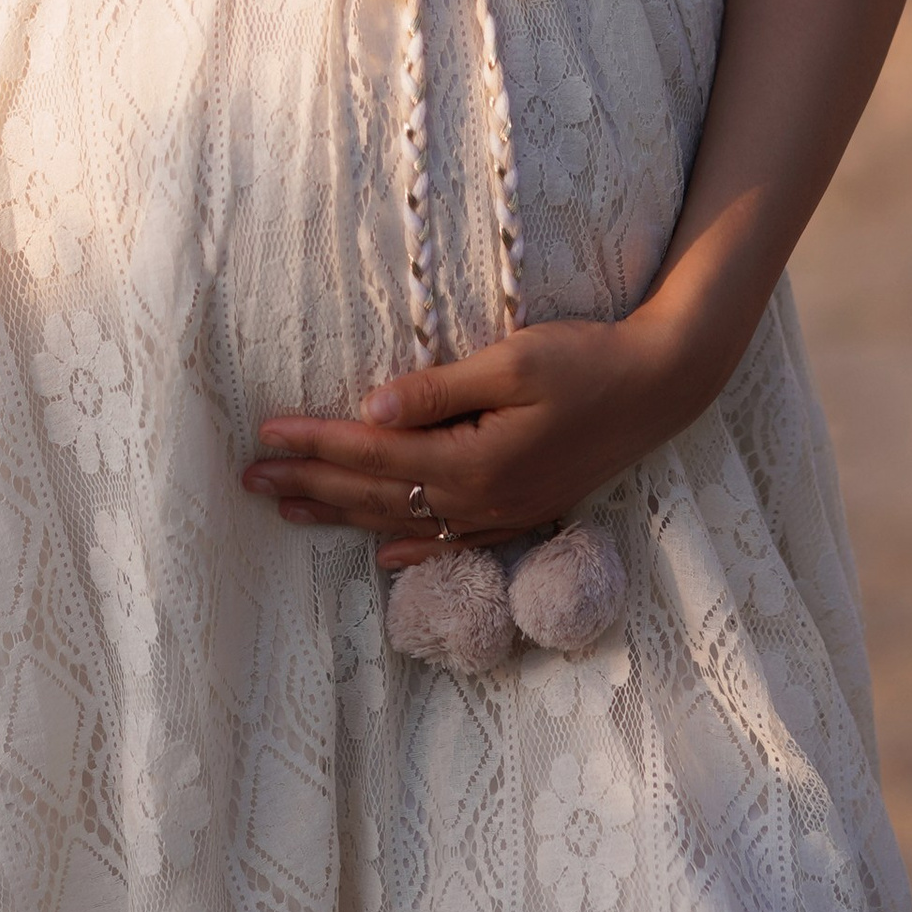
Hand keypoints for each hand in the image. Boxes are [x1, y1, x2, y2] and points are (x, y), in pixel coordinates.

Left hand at [241, 313, 692, 564]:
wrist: (662, 386)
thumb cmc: (587, 359)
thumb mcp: (513, 361)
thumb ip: (439, 390)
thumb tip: (371, 407)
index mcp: (474, 459)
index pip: (373, 452)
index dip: (316, 442)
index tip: (265, 432)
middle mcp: (483, 498)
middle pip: (377, 493)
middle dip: (310, 483)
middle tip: (249, 477)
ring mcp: (504, 511)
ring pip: (404, 521)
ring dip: (343, 515)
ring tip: (288, 510)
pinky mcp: (524, 508)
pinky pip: (452, 540)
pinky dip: (409, 547)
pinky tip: (381, 552)